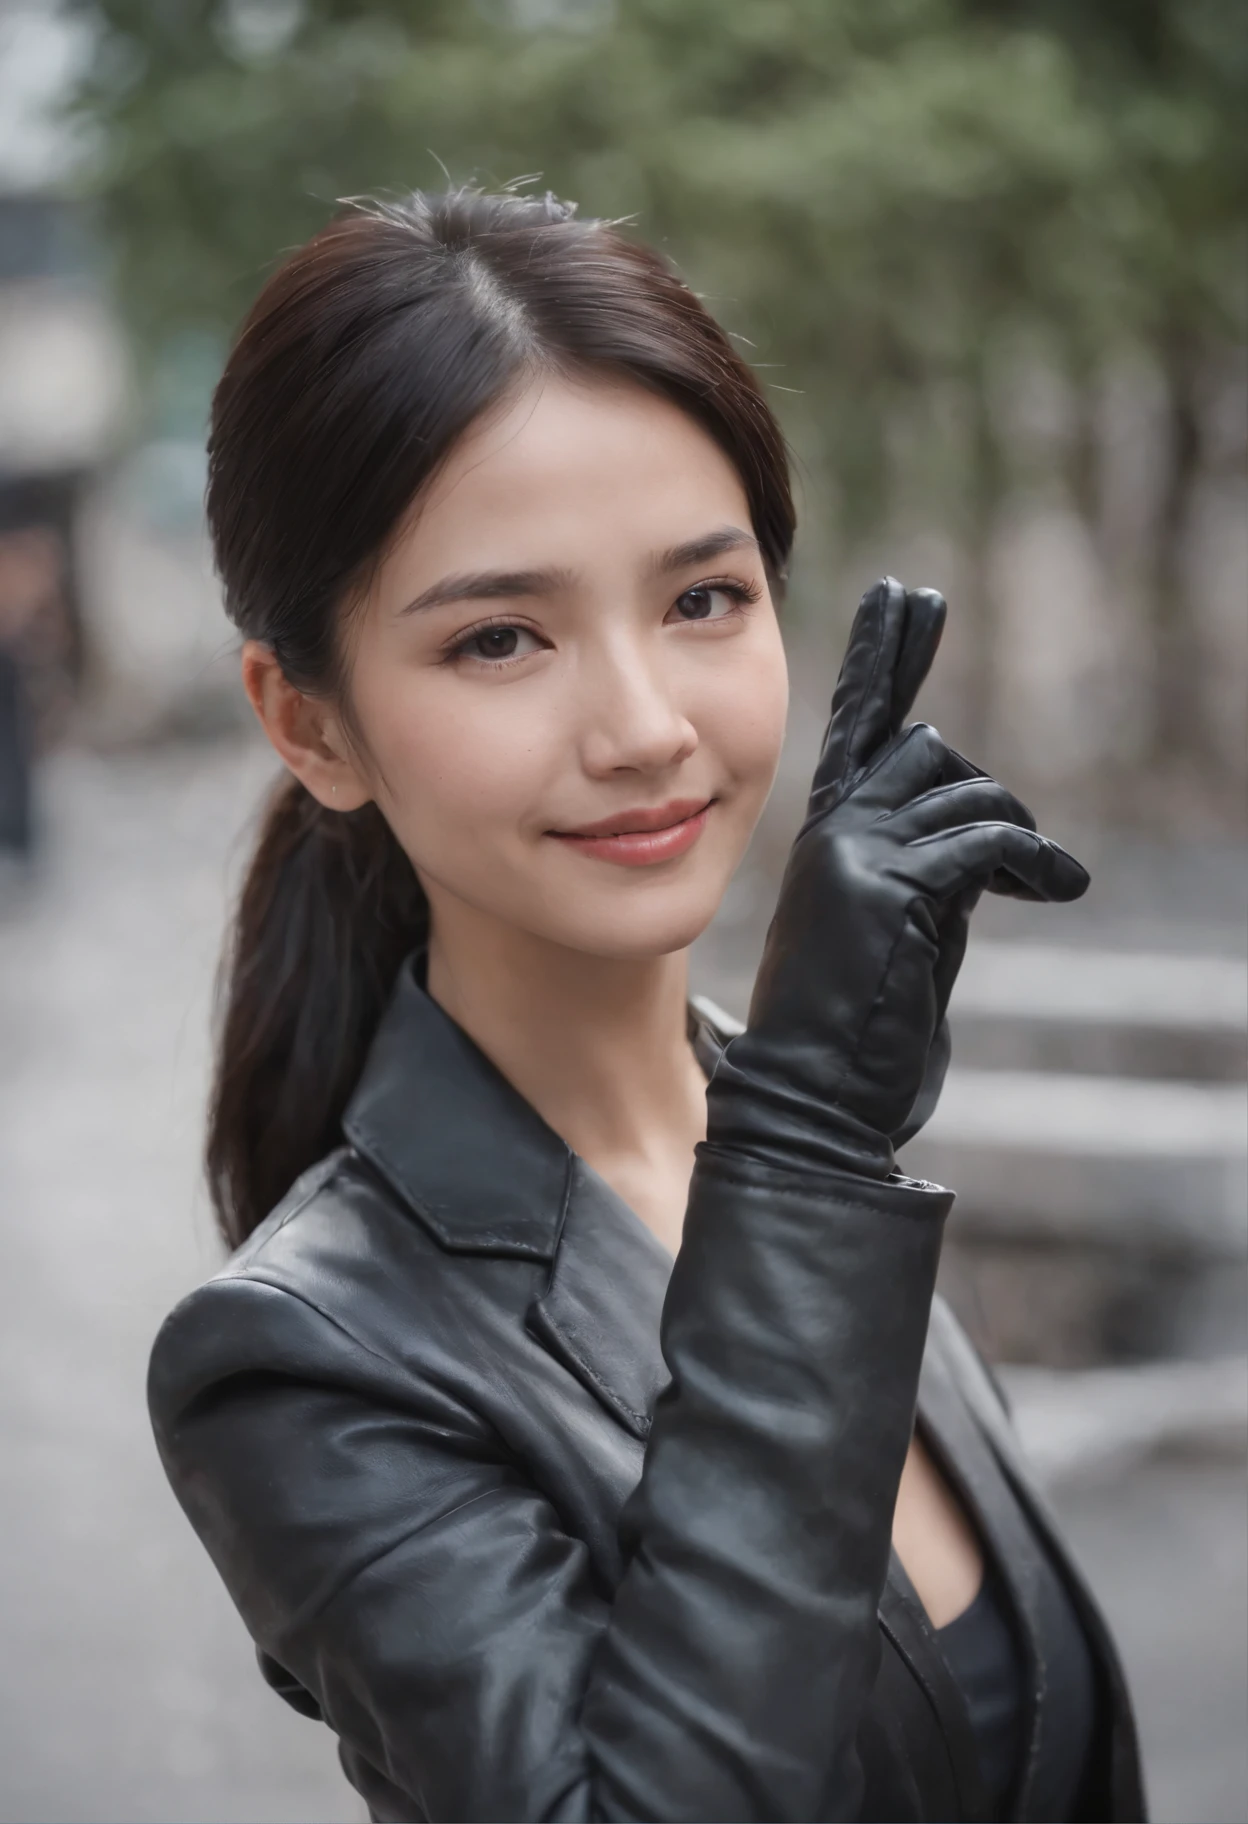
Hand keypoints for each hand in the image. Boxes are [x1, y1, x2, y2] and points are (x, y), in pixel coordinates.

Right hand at [706, 577, 1088, 1178]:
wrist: (810, 1102)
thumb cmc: (855, 1034)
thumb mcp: (894, 931)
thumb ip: (922, 869)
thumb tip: (980, 840)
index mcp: (824, 839)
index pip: (857, 726)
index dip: (886, 657)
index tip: (908, 598)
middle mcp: (830, 830)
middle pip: (927, 749)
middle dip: (984, 795)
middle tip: (1020, 862)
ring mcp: (852, 850)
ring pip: (965, 790)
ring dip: (1016, 836)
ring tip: (1041, 883)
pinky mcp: (887, 883)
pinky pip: (987, 837)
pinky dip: (1036, 859)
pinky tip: (1058, 886)